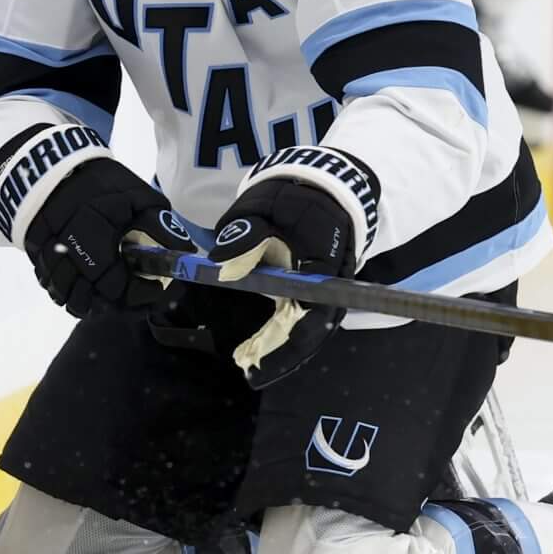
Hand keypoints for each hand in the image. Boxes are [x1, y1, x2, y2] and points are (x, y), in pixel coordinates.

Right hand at [8, 143, 196, 315]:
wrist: (54, 164)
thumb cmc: (101, 182)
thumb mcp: (139, 197)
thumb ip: (161, 226)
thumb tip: (183, 252)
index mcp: (96, 242)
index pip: (117, 288)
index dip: (140, 294)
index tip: (156, 288)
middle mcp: (69, 257)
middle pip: (89, 302)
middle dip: (115, 303)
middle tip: (133, 291)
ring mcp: (49, 259)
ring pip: (67, 299)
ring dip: (90, 302)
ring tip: (111, 290)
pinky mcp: (37, 257)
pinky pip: (51, 288)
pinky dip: (69, 291)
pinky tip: (85, 281)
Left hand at [211, 147, 379, 386]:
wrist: (316, 183)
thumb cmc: (291, 196)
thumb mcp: (264, 208)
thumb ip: (246, 235)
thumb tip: (224, 265)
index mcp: (322, 269)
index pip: (310, 322)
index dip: (284, 349)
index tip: (254, 363)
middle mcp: (328, 286)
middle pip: (308, 333)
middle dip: (279, 355)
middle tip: (246, 370)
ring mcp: (322, 287)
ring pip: (303, 327)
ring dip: (277, 346)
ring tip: (245, 359)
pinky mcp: (312, 286)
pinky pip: (298, 317)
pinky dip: (278, 332)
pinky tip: (256, 343)